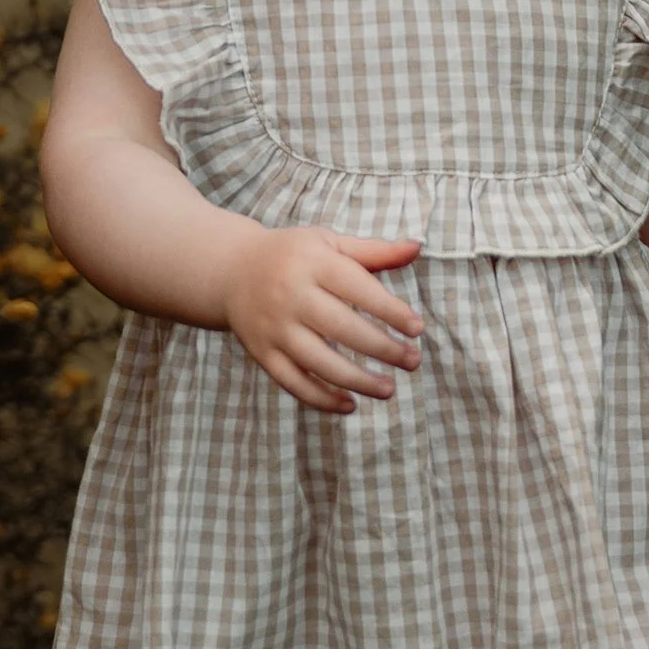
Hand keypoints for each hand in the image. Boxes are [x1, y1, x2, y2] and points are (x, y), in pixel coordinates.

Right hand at [224, 227, 422, 416]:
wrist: (231, 270)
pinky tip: (350, 404)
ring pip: (319, 362)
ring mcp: (274, 327)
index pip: (358, 288)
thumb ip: (374, 252)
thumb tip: (417, 248)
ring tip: (388, 389)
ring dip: (357, 380)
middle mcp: (291, 295)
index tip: (417, 329)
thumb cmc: (293, 256)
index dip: (390, 310)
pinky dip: (321, 399)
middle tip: (413, 361)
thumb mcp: (329, 244)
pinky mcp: (262, 353)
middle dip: (382, 348)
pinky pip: (293, 382)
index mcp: (312, 263)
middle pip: (342, 328)